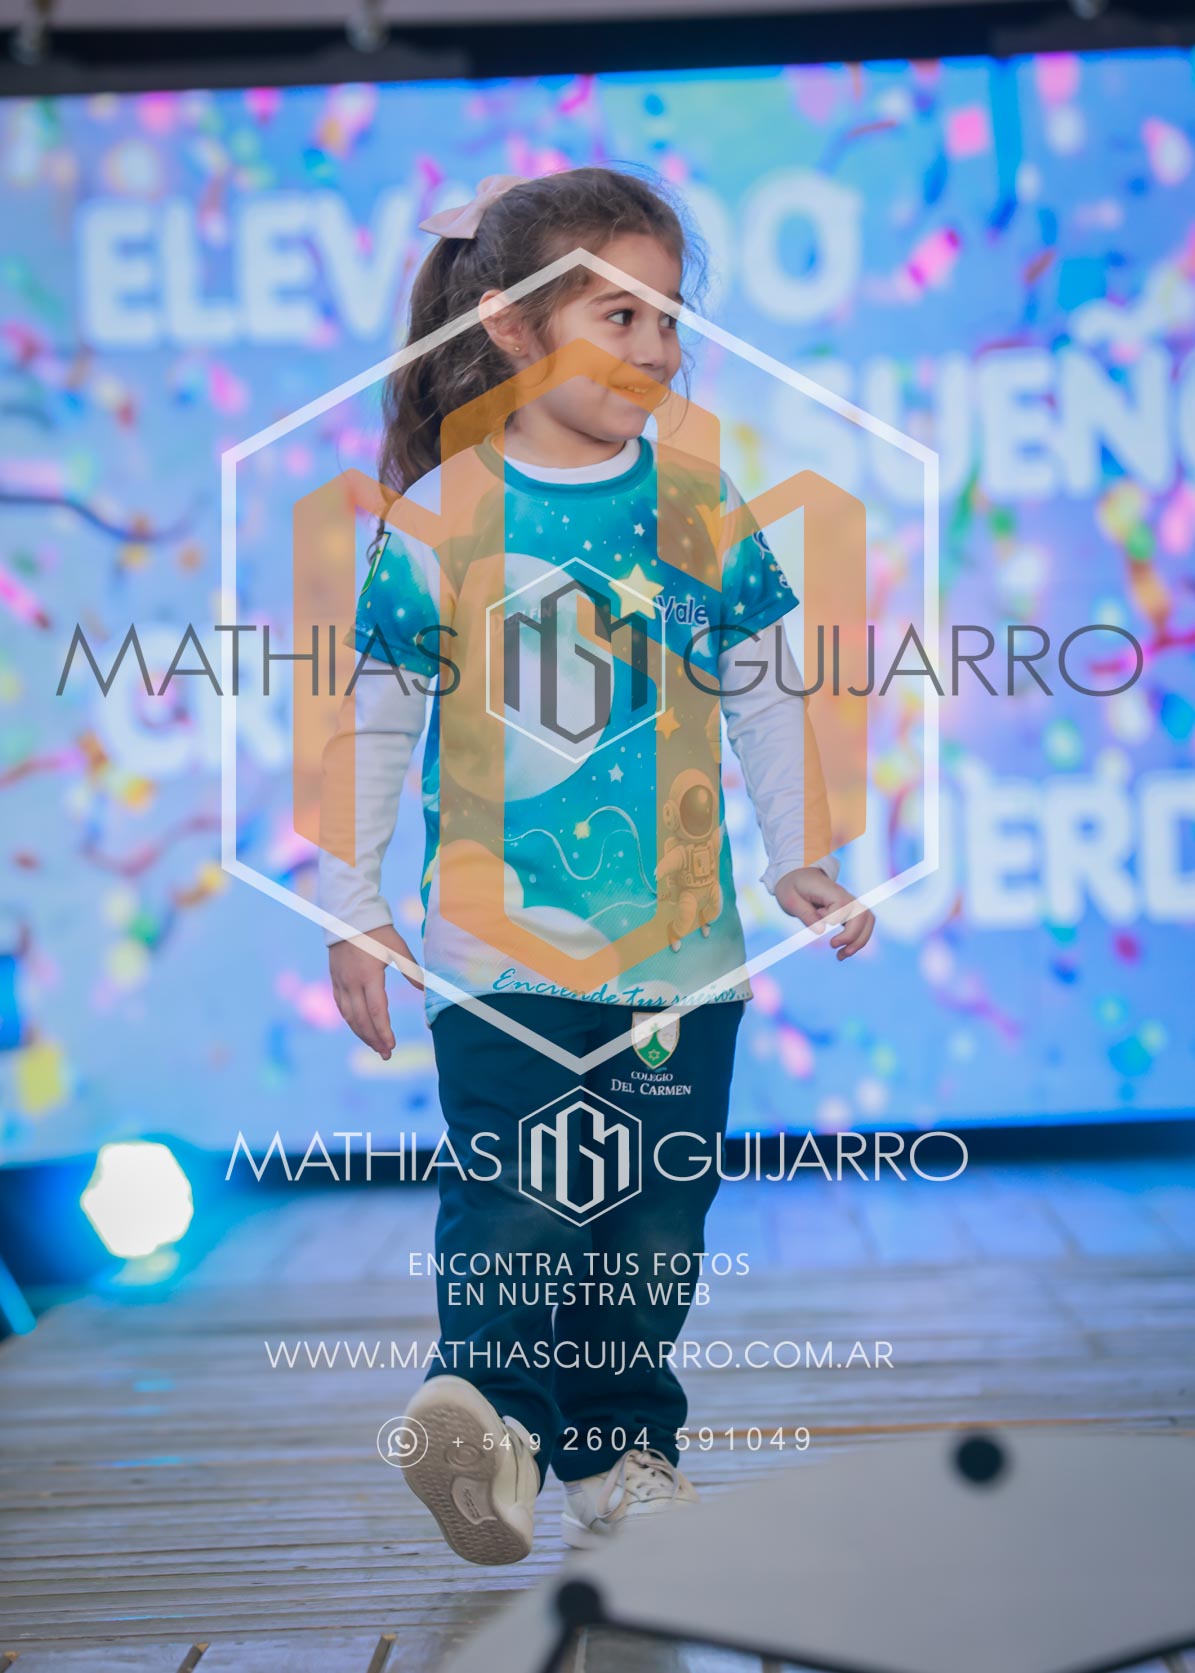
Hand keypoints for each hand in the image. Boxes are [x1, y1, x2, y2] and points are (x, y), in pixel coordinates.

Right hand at [328, 923, 422, 1060]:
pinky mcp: (335, 980)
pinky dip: (351, 1020)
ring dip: (362, 1034)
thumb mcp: (397, 948)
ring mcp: (341, 983)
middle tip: (386, 1054)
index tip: (392, 1046)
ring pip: (349, 1016)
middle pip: (362, 1020)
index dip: (384, 1032)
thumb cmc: (377, 930)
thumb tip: (425, 990)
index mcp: (369, 976)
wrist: (348, 915)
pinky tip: (359, 1028)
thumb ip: (411, 970)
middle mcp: (352, 983)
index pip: (377, 1012)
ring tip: (375, 1046)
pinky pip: (341, 1006)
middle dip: (374, 1039)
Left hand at [773, 867, 874, 961]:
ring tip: (842, 955)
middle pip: (863, 915)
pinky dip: (857, 940)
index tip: (818, 914)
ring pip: (867, 921)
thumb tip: (821, 931)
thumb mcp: (790, 899)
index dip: (832, 917)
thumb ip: (805, 914)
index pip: (843, 906)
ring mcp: (850, 903)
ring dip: (859, 941)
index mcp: (831, 890)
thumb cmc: (793, 886)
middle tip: (835, 948)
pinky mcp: (849, 911)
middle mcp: (845, 896)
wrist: (799, 876)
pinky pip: (862, 924)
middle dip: (853, 936)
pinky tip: (844, 951)